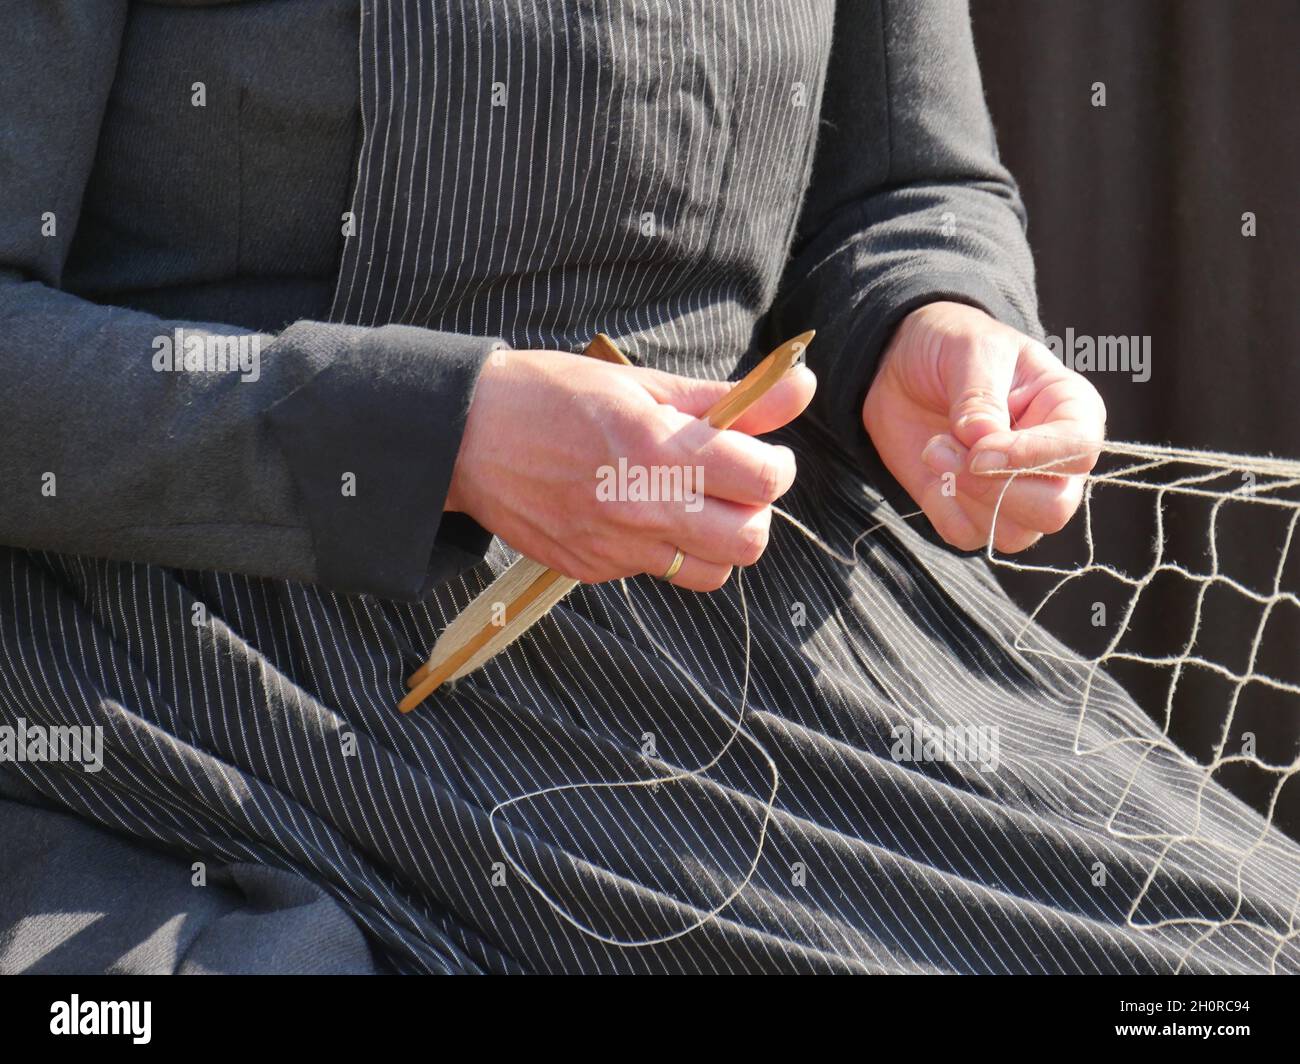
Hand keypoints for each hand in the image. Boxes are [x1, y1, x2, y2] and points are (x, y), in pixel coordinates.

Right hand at [447, 348, 816, 589]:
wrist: (467, 435)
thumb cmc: (555, 394)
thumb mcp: (644, 384)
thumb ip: (729, 398)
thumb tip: (800, 385)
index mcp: (661, 449)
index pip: (765, 479)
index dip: (777, 464)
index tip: (762, 452)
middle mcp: (644, 507)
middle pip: (750, 542)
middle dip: (756, 512)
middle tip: (734, 484)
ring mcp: (616, 547)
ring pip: (711, 571)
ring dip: (718, 540)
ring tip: (692, 504)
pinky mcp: (592, 569)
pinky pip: (656, 573)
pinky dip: (664, 548)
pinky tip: (638, 512)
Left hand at [862, 301, 1106, 552]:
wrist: (903, 365)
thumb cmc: (953, 347)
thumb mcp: (970, 352)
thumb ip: (981, 398)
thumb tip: (982, 441)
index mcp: (1072, 411)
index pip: (1079, 452)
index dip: (1030, 457)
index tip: (979, 449)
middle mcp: (1054, 461)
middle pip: (1053, 509)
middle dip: (994, 488)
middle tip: (946, 447)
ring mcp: (1017, 492)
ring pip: (1014, 533)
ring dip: (964, 497)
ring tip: (935, 448)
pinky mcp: (974, 511)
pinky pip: (968, 536)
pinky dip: (942, 509)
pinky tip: (932, 467)